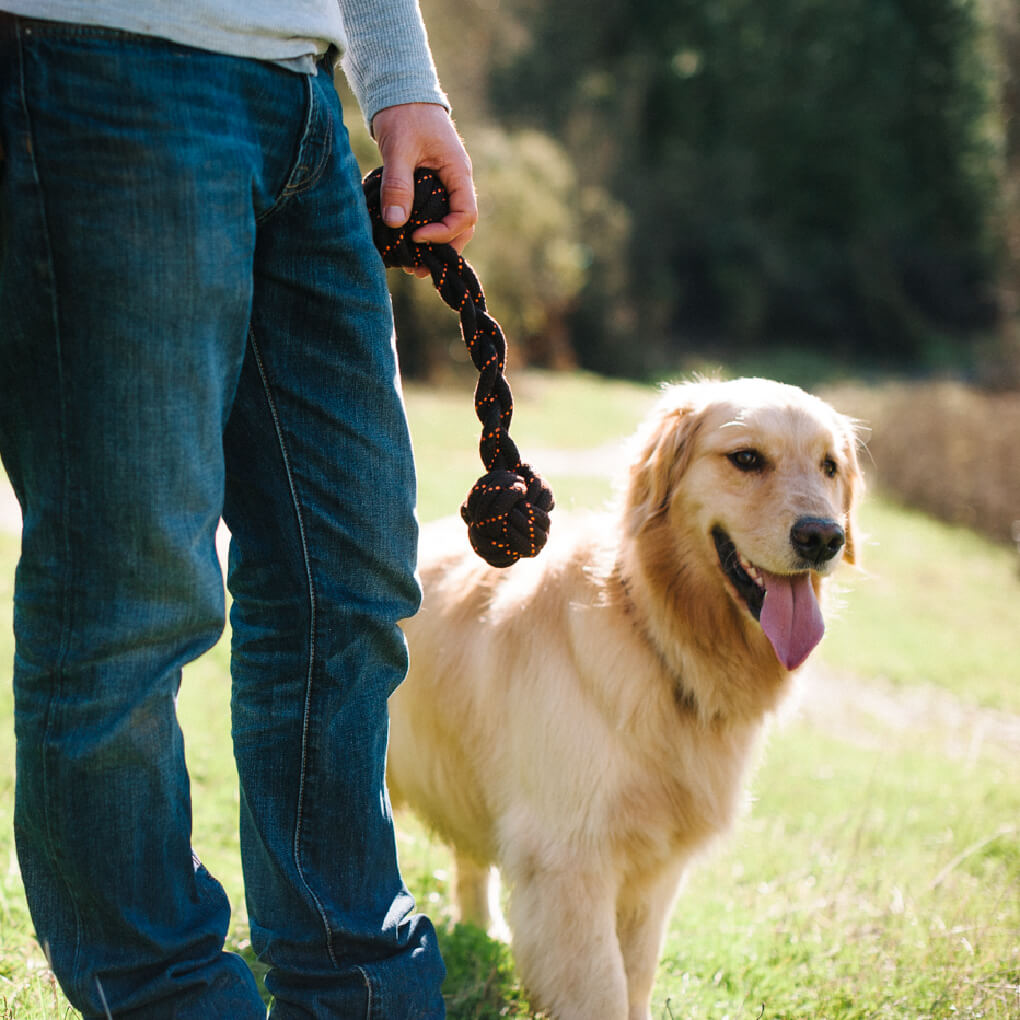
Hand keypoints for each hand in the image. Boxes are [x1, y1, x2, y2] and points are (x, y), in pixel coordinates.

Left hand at [371, 103, 476, 276]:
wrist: (401, 92)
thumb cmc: (404, 114)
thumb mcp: (399, 148)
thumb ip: (398, 184)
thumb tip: (396, 222)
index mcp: (458, 172)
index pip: (466, 214)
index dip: (445, 232)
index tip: (417, 236)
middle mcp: (457, 182)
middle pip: (462, 226)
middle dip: (443, 249)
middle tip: (418, 268)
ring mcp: (446, 185)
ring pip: (449, 224)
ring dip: (434, 246)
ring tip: (412, 265)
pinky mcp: (432, 187)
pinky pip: (435, 215)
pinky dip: (424, 232)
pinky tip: (406, 244)